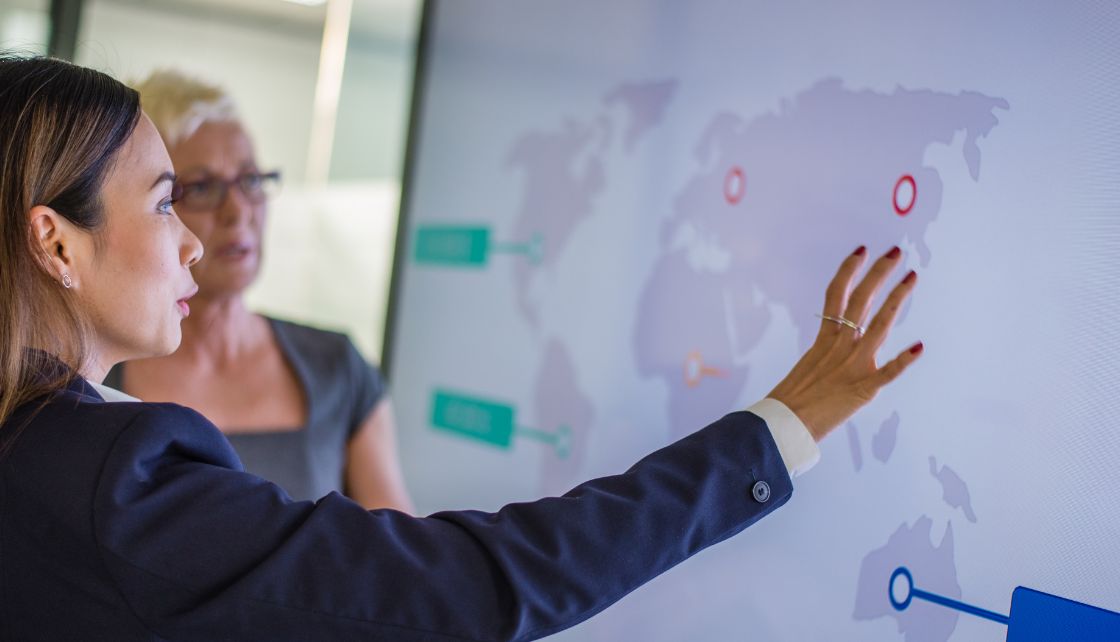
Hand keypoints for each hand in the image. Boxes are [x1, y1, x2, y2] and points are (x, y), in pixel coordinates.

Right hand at [766, 245, 922, 441]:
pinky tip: (920, 346)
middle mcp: (840, 345)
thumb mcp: (809, 364)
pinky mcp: (863, 389)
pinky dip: (903, 360)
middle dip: (878, 273)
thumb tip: (836, 342)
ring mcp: (852, 365)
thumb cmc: (791, 398)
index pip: (836, 294)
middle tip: (895, 251)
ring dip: (896, 300)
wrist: (784, 423)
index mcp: (824, 338)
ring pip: (879, 325)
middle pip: (860, 300)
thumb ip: (827, 351)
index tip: (862, 250)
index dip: (849, 270)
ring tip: (911, 277)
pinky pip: (887, 372)